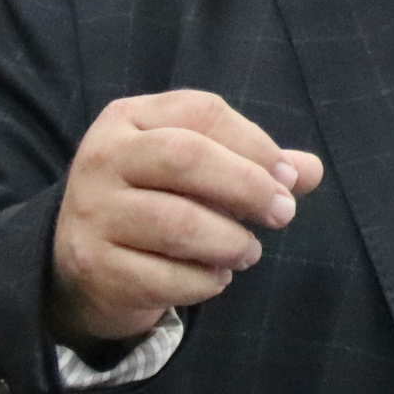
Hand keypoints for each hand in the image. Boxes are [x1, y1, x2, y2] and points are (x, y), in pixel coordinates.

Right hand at [48, 90, 324, 344]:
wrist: (83, 264)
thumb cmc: (156, 202)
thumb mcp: (198, 172)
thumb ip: (254, 165)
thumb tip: (310, 170)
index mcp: (129, 118)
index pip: (201, 112)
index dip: (255, 142)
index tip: (289, 177)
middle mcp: (102, 157)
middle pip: (185, 157)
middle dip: (247, 185)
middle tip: (283, 214)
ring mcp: (91, 212)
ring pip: (176, 223)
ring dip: (230, 241)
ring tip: (249, 251)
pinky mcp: (93, 265)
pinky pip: (163, 276)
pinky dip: (204, 281)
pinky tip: (216, 277)